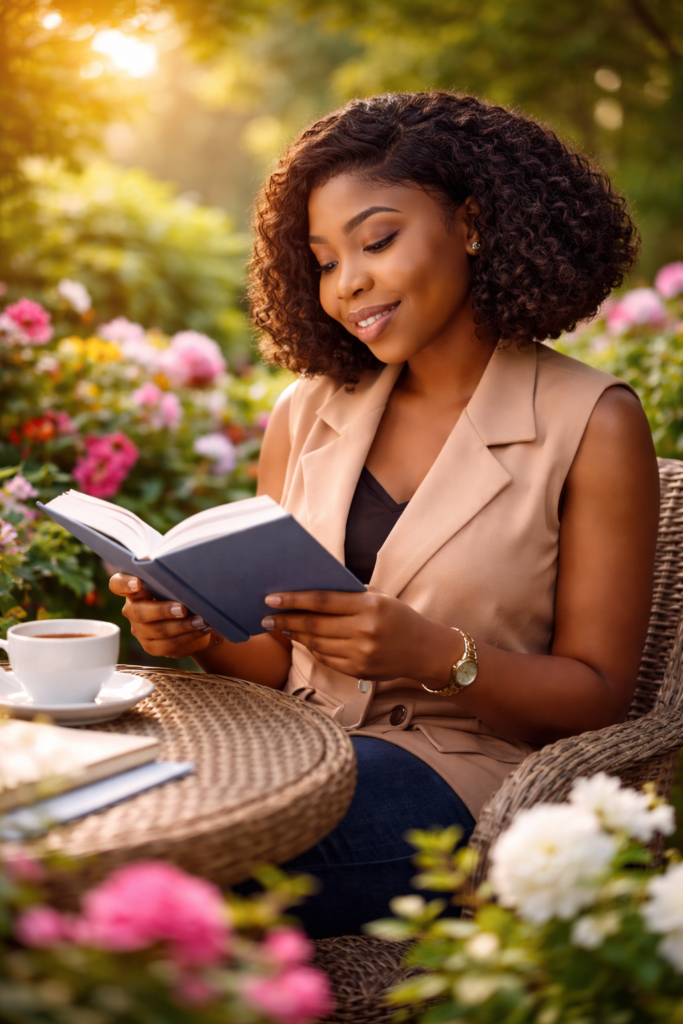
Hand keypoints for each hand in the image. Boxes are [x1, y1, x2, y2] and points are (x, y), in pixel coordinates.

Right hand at [109, 573, 213, 658]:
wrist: (192, 621)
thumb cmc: (182, 595)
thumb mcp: (175, 585)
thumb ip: (172, 580)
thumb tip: (188, 575)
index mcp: (134, 590)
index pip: (117, 584)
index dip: (124, 583)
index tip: (138, 583)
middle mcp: (133, 610)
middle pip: (140, 612)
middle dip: (163, 610)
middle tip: (183, 609)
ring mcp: (140, 630)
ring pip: (157, 630)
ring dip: (182, 626)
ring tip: (201, 620)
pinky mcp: (151, 646)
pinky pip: (168, 644)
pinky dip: (188, 636)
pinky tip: (202, 629)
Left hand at [261, 588, 460, 685]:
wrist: (425, 651)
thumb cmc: (398, 617)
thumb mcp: (379, 597)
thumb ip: (349, 594)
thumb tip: (309, 591)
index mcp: (369, 606)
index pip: (322, 601)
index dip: (294, 600)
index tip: (272, 598)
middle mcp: (364, 630)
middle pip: (314, 624)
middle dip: (286, 619)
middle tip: (267, 616)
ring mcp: (361, 653)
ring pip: (316, 643)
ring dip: (296, 635)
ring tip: (283, 626)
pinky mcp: (358, 670)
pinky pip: (326, 658)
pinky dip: (312, 648)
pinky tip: (303, 640)